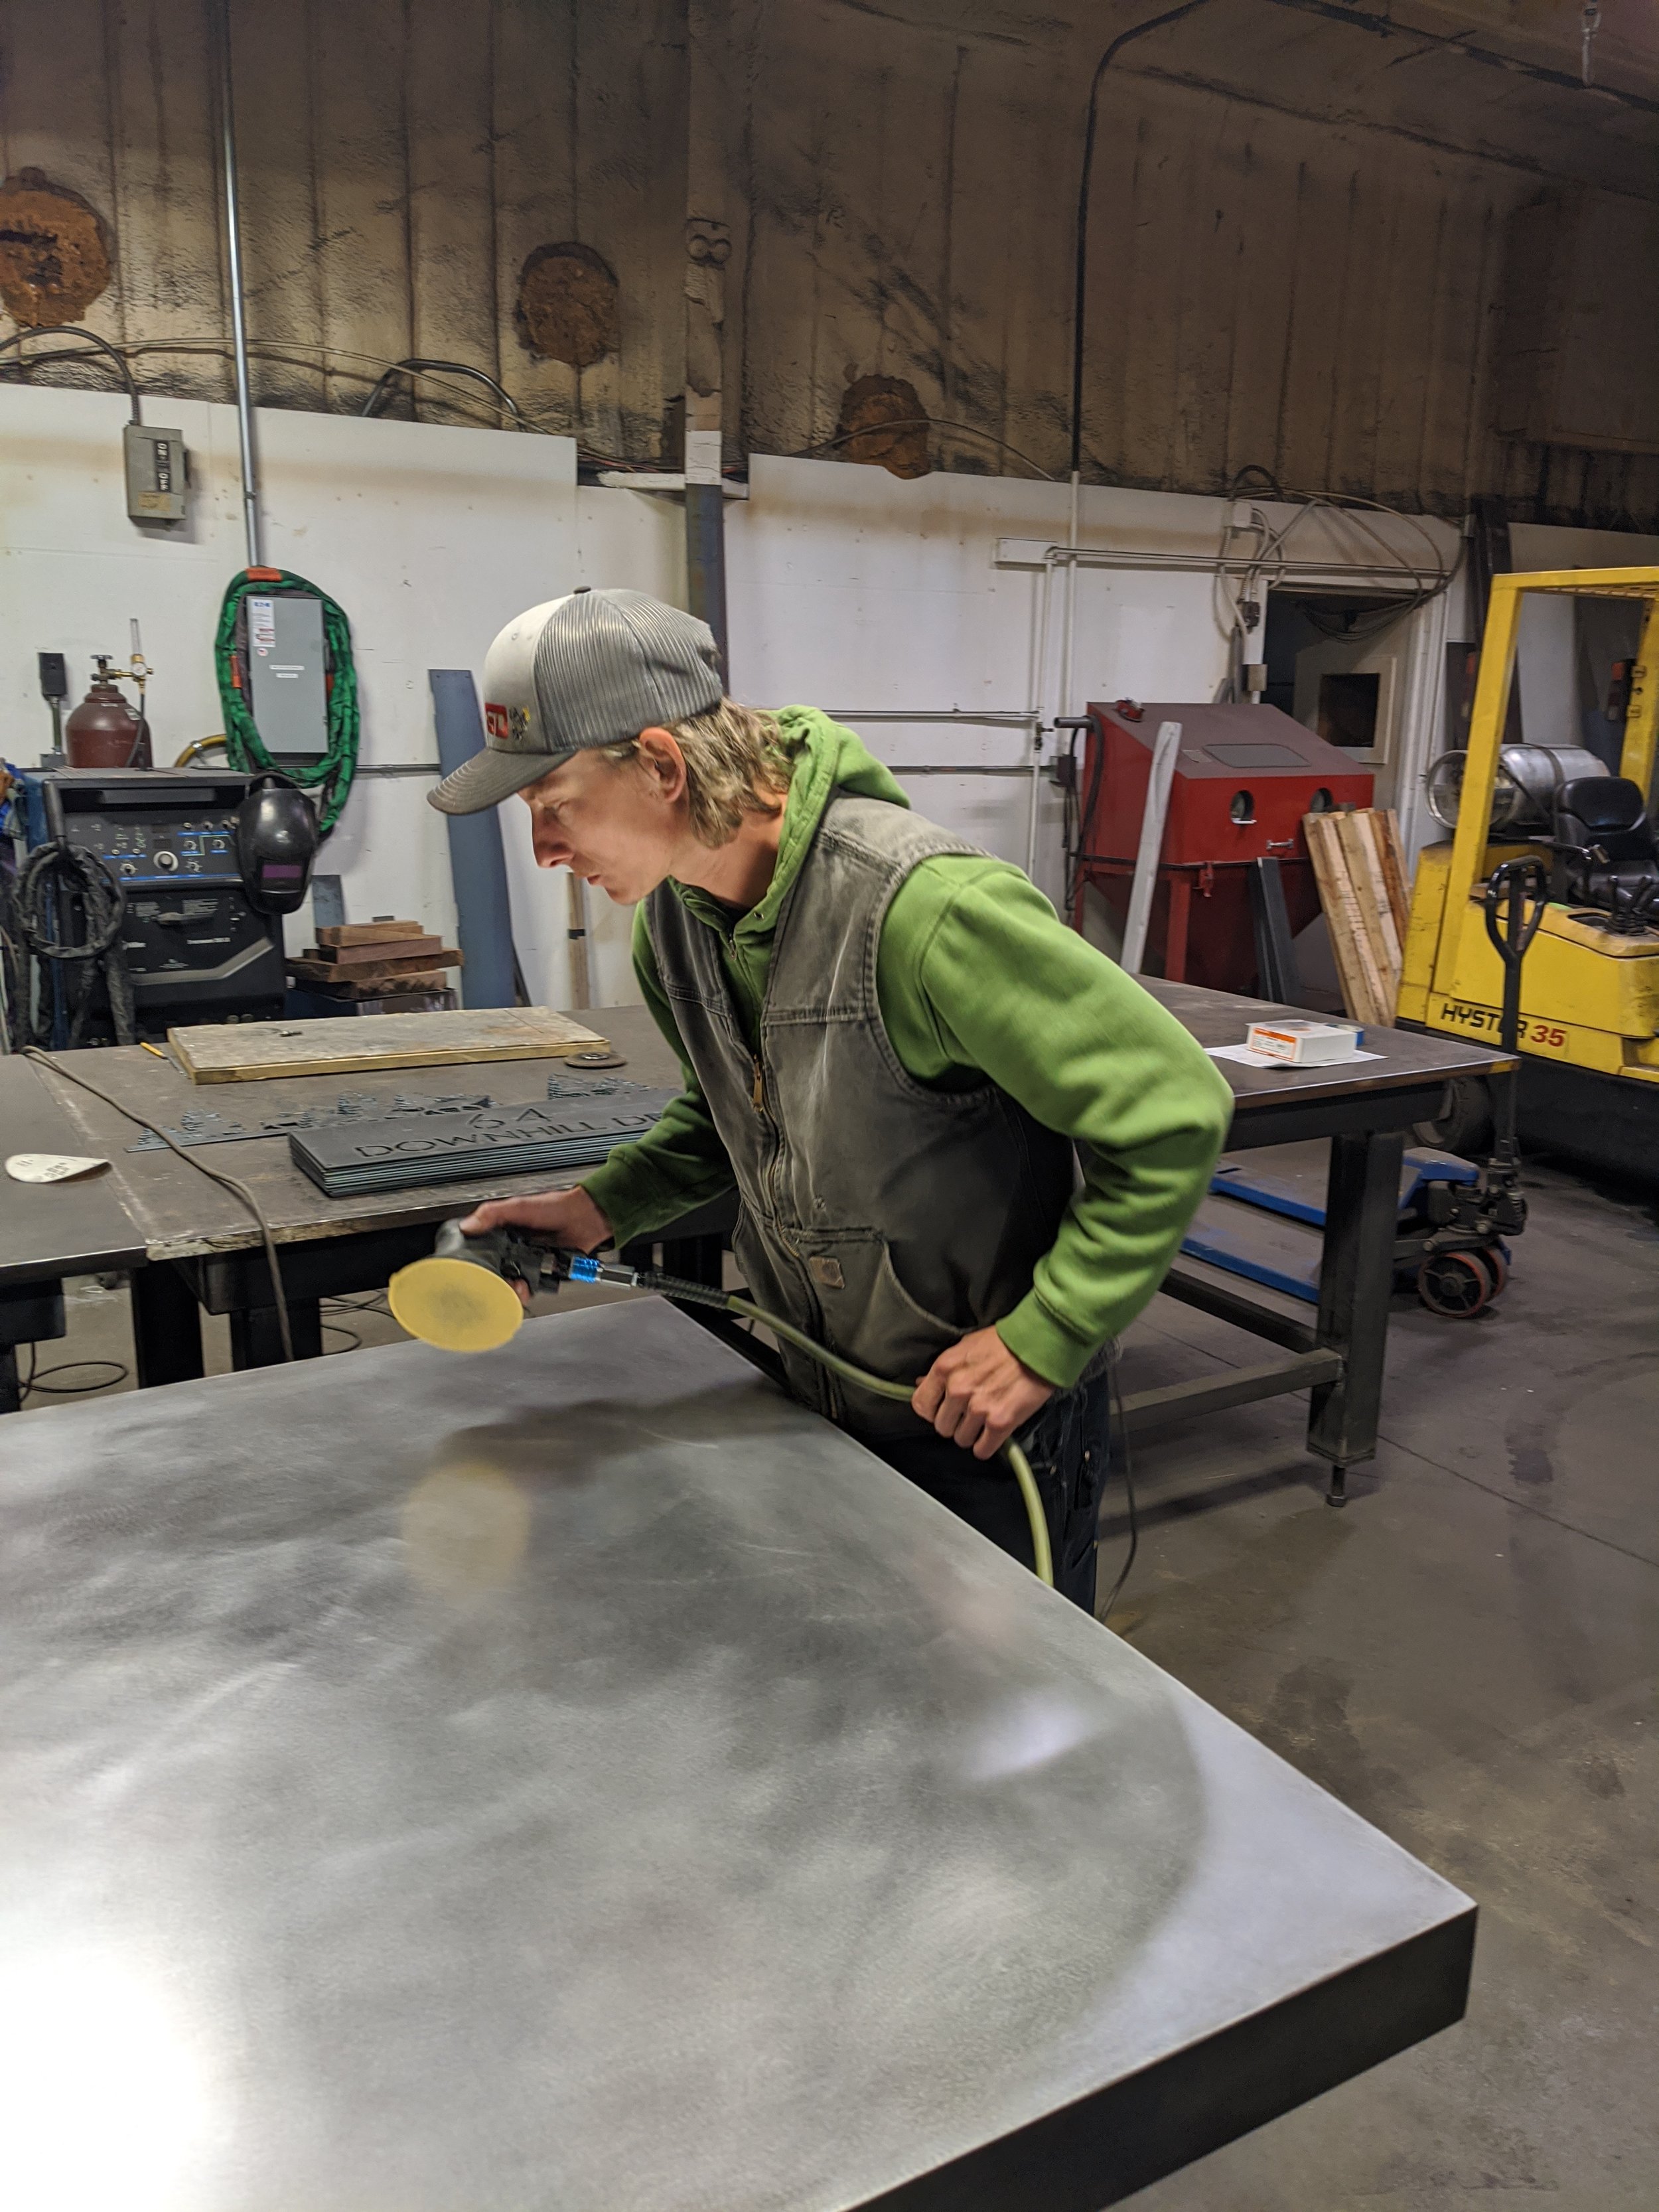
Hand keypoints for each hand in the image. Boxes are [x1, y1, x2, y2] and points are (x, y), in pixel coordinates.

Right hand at [457, 1186, 611, 1304]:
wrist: (585, 1219)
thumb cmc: (556, 1207)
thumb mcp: (519, 1206)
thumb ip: (492, 1214)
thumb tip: (467, 1226)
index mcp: (501, 1231)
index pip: (479, 1250)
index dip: (475, 1262)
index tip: (472, 1271)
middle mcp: (512, 1248)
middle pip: (493, 1271)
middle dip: (493, 1281)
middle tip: (496, 1282)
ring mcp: (526, 1261)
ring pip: (510, 1282)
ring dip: (509, 1288)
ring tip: (514, 1285)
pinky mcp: (540, 1273)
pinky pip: (529, 1287)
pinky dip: (526, 1290)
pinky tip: (525, 1287)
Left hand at [911, 1327, 1054, 1459]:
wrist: (1038, 1345)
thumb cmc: (1003, 1343)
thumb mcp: (964, 1346)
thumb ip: (944, 1369)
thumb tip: (923, 1383)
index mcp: (944, 1369)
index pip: (921, 1405)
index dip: (931, 1411)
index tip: (942, 1410)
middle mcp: (957, 1390)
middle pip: (942, 1427)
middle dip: (954, 1423)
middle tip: (968, 1414)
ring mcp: (978, 1408)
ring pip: (961, 1440)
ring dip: (971, 1434)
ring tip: (984, 1421)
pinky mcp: (1000, 1423)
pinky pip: (982, 1449)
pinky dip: (986, 1446)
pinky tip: (992, 1435)